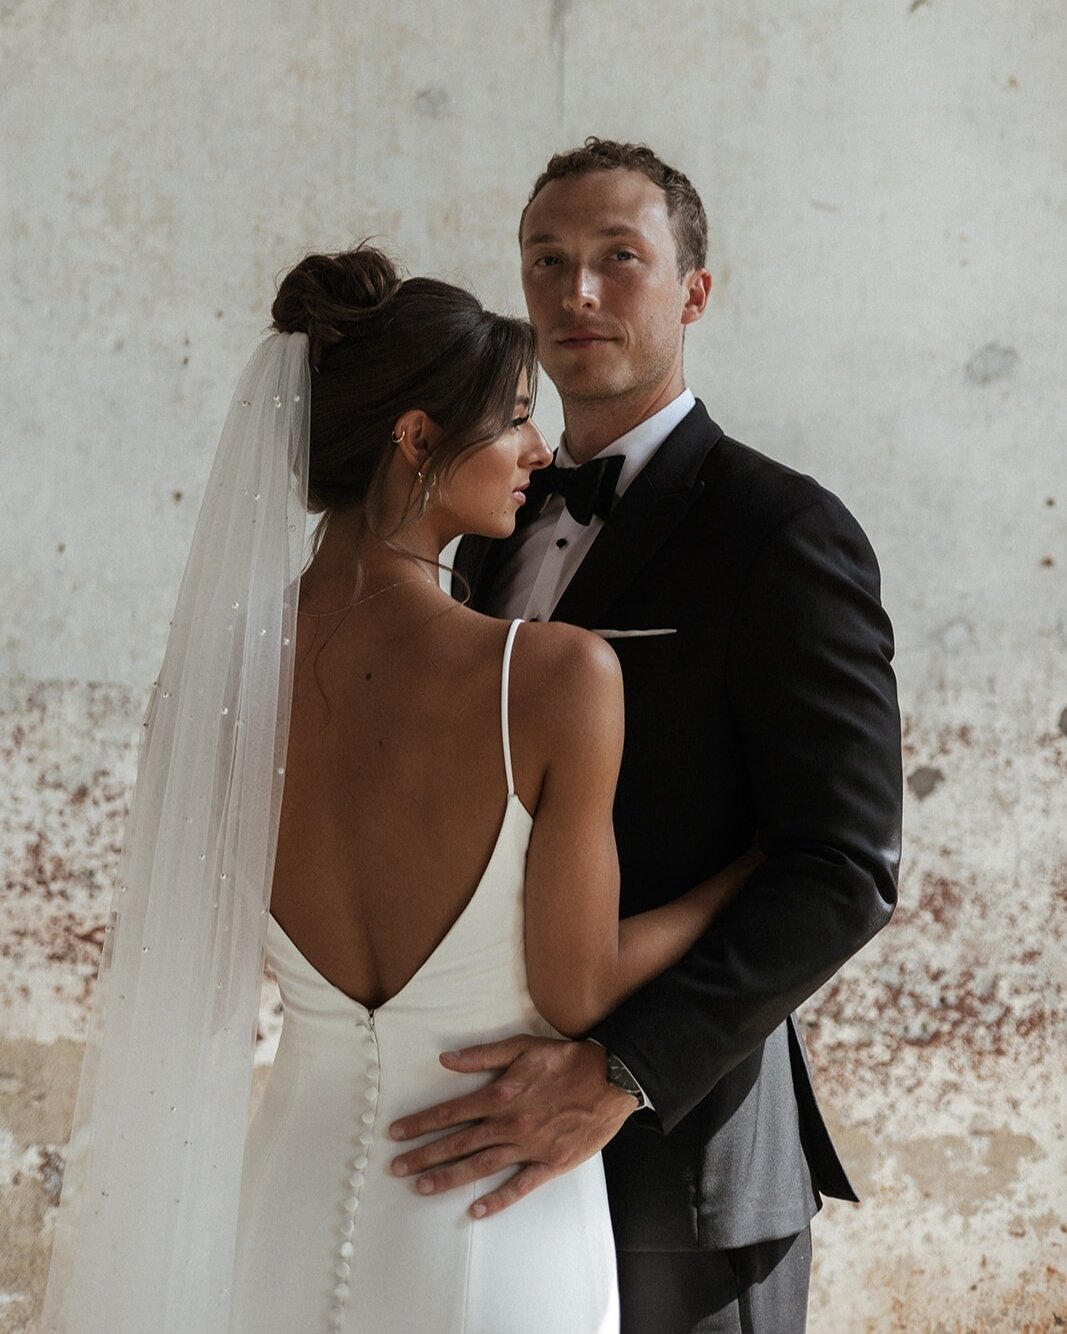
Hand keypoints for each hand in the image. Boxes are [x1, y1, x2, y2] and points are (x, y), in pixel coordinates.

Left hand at [388, 1034, 636, 1217]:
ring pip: (480, 1165)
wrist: (609, 1078)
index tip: (396, 1133)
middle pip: (458, 1143)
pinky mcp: (549, 1164)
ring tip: (421, 1188)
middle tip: (396, 1168)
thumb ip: (482, 1055)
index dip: (420, 1123)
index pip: (450, 1112)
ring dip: (449, 1178)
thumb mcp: (522, 1046)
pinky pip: (519, 1186)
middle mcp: (509, 1124)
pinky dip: (497, 1199)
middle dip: (424, 1155)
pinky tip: (476, 1211)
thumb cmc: (565, 1060)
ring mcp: (529, 1147)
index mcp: (500, 1094)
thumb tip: (445, 1059)